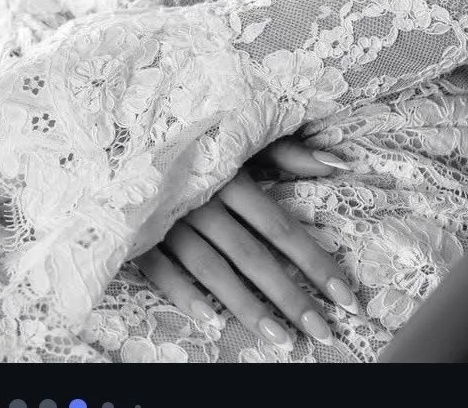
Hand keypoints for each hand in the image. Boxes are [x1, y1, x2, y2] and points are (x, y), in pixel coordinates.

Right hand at [133, 137, 362, 352]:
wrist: (122, 126)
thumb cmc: (193, 130)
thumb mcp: (241, 132)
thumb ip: (287, 151)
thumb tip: (339, 165)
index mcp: (229, 172)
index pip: (280, 226)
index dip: (314, 262)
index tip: (345, 297)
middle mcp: (202, 197)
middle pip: (251, 254)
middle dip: (289, 296)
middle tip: (322, 333)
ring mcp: (168, 215)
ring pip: (211, 268)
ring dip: (246, 306)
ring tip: (281, 340)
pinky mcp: (138, 229)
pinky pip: (161, 269)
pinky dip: (185, 295)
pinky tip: (212, 322)